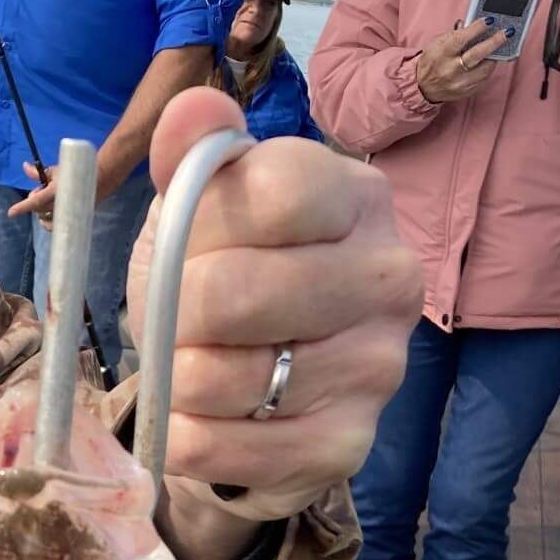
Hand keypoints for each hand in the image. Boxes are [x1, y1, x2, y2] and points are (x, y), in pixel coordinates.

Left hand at [10, 153, 126, 220]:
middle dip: (35, 201)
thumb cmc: (74, 173)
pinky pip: (54, 226)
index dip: (21, 207)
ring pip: (44, 218)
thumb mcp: (54, 171)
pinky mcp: (71, 220)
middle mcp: (59, 205)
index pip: (34, 201)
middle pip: (37, 209)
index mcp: (54, 192)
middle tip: (42, 190)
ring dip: (41, 211)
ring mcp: (66, 214)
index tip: (10, 213)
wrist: (98, 180)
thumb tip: (24, 166)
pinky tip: (48, 218)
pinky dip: (48, 223)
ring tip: (48, 202)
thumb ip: (37, 172)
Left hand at [125, 87, 422, 534]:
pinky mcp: (347, 444)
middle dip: (170, 311)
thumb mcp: (203, 206)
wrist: (259, 380)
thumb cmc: (229, 270)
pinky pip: (222, 446)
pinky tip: (198, 415)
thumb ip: (193, 157)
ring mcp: (378, 366)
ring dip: (175, 377)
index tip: (187, 240)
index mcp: (356, 197)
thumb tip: (190, 112)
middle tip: (172, 317)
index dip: (198, 221)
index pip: (274, 193)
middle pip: (234, 294)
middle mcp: (388, 277)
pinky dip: (184, 436)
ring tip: (188, 364)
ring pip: (223, 377)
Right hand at [414, 15, 506, 103]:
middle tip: (507, 32)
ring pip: (485, 69)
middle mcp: (450, 70)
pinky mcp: (467, 92)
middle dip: (495, 41)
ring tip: (500, 46)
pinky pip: (484, 79)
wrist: (423, 87)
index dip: (477, 28)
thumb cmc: (431, 61)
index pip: (461, 39)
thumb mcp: (436, 43)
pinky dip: (488, 68)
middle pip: (477, 55)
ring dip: (494, 56)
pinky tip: (490, 60)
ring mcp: (460, 83)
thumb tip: (472, 23)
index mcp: (441, 54)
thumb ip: (455, 34)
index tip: (490, 20)